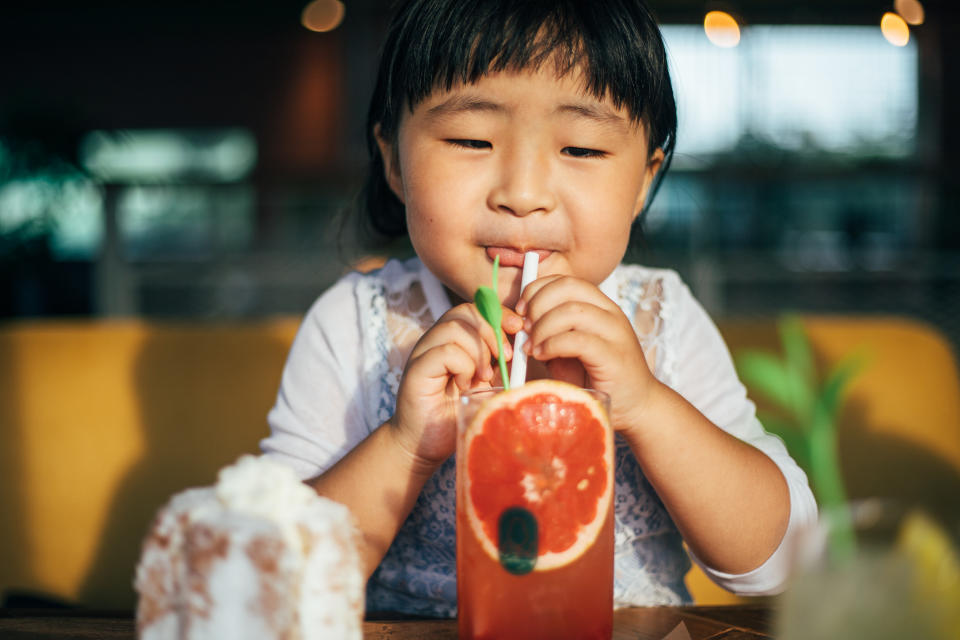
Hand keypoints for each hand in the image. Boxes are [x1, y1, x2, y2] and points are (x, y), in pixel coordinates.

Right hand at [387, 302, 522, 471]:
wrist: (423, 446)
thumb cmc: (454, 416)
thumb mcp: (487, 388)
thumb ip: (502, 368)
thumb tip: (528, 349)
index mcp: (451, 341)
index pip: (475, 309)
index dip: (498, 313)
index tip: (519, 328)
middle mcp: (434, 341)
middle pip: (465, 312)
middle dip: (493, 331)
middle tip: (505, 358)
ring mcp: (423, 353)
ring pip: (455, 328)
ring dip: (478, 352)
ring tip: (482, 377)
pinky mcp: (416, 370)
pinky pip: (445, 352)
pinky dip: (463, 366)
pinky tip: (465, 385)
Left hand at [517, 275, 656, 432]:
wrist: (636, 407)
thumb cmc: (596, 379)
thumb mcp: (567, 351)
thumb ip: (548, 335)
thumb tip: (520, 325)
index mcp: (599, 306)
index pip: (565, 281)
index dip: (537, 290)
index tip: (521, 311)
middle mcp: (610, 313)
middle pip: (568, 287)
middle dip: (537, 304)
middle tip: (524, 328)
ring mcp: (615, 332)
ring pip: (572, 310)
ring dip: (543, 327)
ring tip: (532, 348)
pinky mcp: (614, 356)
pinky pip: (577, 340)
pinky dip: (552, 345)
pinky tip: (542, 357)